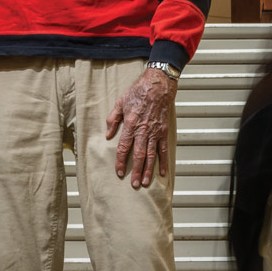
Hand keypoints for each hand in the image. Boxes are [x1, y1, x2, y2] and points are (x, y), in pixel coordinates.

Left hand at [105, 67, 176, 188]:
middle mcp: (143, 131)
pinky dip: (163, 161)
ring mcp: (155, 132)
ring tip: (146, 182)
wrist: (158, 85)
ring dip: (149, 170)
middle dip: (136, 171)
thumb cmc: (138, 92)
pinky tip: (161, 172)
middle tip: (134, 184)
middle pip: (139, 155)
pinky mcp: (163, 131)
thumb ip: (113, 119)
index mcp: (130, 124)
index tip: (119, 172)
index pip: (124, 147)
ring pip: (151, 155)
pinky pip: (163, 149)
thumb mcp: (120, 102)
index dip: (121, 161)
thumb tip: (107, 134)